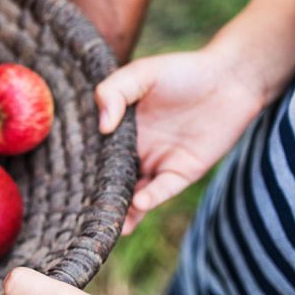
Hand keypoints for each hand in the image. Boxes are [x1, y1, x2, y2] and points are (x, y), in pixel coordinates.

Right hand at [95, 47, 264, 231]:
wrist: (232, 78)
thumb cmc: (183, 71)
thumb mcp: (142, 73)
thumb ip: (114, 92)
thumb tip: (102, 126)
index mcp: (121, 130)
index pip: (96, 154)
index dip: (82, 168)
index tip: (63, 184)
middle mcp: (137, 150)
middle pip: (112, 180)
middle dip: (98, 198)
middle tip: (79, 215)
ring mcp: (159, 163)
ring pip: (135, 193)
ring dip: (123, 210)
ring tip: (111, 224)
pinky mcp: (183, 172)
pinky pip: (163, 190)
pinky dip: (150, 198)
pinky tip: (139, 202)